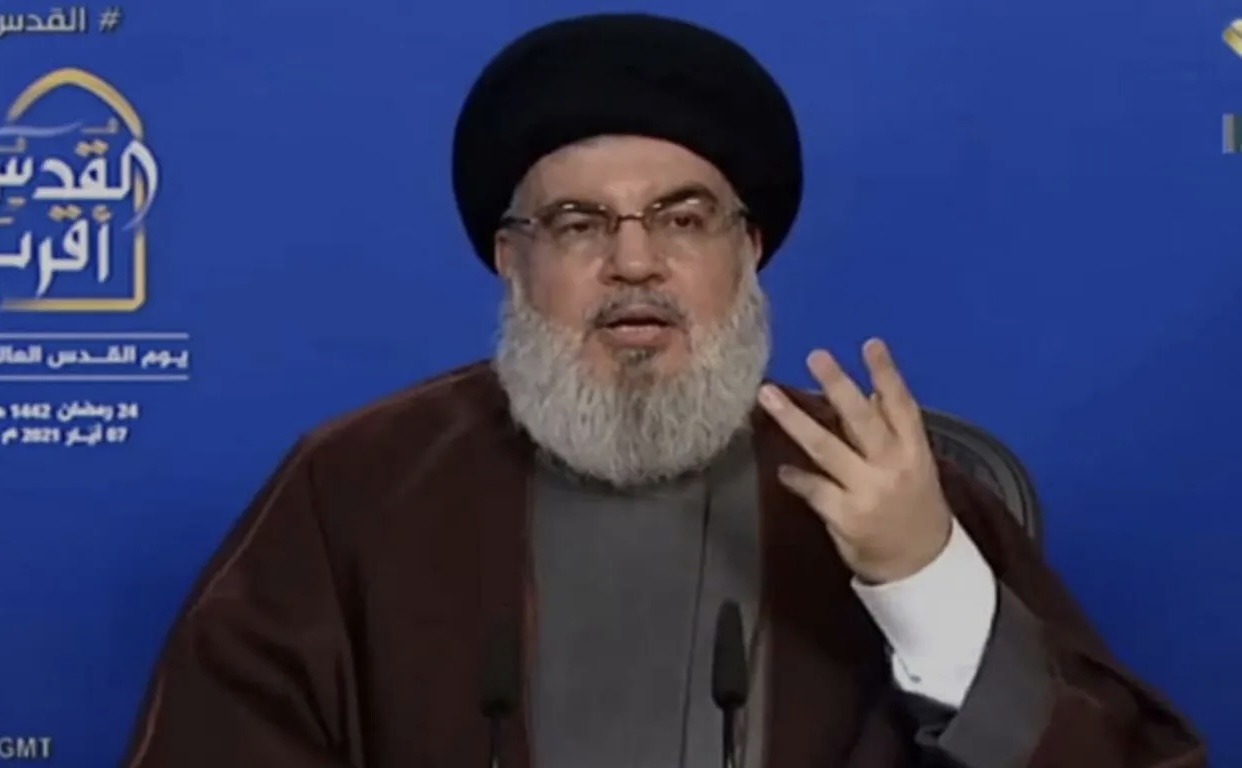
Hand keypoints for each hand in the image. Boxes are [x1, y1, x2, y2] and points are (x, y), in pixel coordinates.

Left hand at [757, 338, 952, 583]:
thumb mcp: (915, 466)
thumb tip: (872, 390)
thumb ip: (893, 431)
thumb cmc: (914, 508)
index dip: (887, 373)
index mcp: (914, 451)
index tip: (870, 344)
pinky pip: (814, 488)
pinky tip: (783, 470)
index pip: (902, 405)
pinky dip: (796, 477)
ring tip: (768, 396)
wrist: (921, 566)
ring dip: (795, 420)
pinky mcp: (846, 516)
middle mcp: (892, 467)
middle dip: (837, 385)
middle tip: (814, 355)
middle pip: (861, 419)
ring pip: (826, 448)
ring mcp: (867, 492)